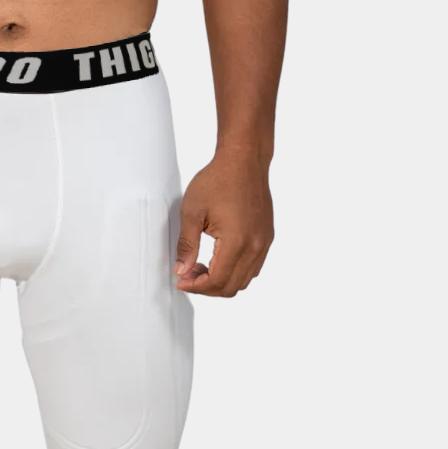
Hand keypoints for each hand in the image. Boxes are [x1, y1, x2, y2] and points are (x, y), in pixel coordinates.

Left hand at [174, 156, 274, 296]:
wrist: (244, 160)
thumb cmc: (218, 180)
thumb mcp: (192, 212)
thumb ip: (187, 245)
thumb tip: (182, 271)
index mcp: (237, 241)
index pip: (217, 281)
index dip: (196, 287)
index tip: (181, 281)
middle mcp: (255, 246)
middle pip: (232, 286)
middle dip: (207, 287)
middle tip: (188, 275)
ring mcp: (264, 242)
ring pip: (245, 279)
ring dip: (222, 281)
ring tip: (201, 267)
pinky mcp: (267, 236)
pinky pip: (253, 266)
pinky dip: (236, 271)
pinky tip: (218, 259)